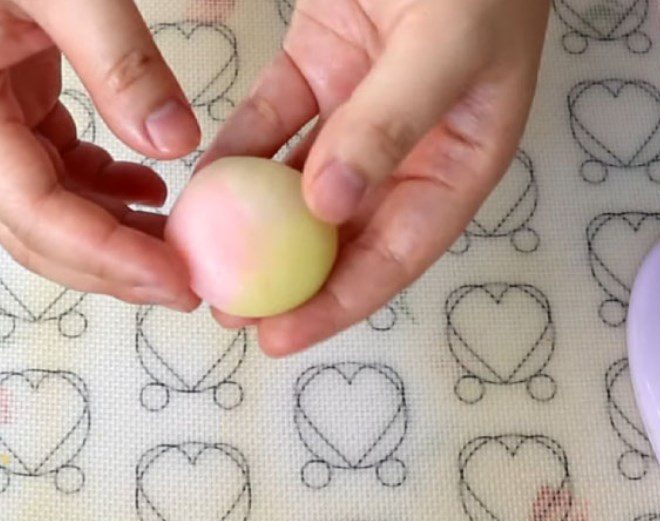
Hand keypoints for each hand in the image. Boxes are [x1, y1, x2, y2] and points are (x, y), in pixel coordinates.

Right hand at [0, 0, 200, 309]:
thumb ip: (121, 60)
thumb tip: (175, 144)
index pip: (34, 212)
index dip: (109, 256)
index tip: (176, 278)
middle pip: (34, 232)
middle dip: (113, 269)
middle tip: (186, 287)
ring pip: (44, 212)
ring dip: (112, 238)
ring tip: (178, 247)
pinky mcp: (0, 109)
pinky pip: (52, 173)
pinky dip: (102, 193)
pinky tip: (149, 191)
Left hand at [201, 0, 549, 354]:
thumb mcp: (443, 45)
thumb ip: (389, 126)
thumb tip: (327, 209)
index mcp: (458, 162)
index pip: (395, 254)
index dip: (337, 304)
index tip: (277, 337)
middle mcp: (408, 150)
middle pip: (343, 238)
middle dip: (287, 282)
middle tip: (229, 311)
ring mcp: (360, 114)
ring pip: (301, 189)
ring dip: (254, 227)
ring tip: (206, 262)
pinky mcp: (320, 71)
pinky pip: (272, 124)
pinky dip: (239, 153)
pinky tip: (201, 183)